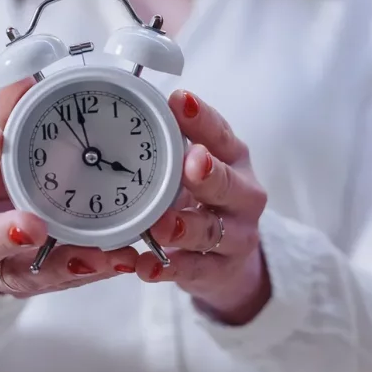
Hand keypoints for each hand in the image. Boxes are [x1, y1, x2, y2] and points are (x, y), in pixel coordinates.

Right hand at [0, 79, 139, 297]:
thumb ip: (0, 117)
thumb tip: (21, 78)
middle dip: (3, 235)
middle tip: (32, 224)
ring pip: (23, 276)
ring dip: (62, 264)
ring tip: (99, 253)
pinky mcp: (23, 288)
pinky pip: (58, 283)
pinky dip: (88, 271)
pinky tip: (118, 259)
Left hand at [137, 90, 270, 325]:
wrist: (227, 257)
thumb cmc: (200, 196)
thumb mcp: (190, 165)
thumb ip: (170, 141)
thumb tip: (129, 105)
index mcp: (231, 158)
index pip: (220, 134)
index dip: (201, 118)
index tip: (179, 100)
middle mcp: (241, 194)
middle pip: (228, 184)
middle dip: (209, 174)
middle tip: (191, 163)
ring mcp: (235, 235)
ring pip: (211, 231)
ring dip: (185, 227)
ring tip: (161, 225)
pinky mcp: (220, 269)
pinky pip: (195, 270)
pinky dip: (169, 269)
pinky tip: (146, 266)